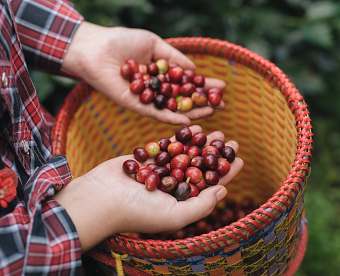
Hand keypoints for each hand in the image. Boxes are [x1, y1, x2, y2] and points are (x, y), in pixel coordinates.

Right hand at [52, 126, 243, 251]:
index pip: (209, 188)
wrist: (102, 197)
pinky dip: (179, 137)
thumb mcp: (176, 216)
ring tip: (217, 133)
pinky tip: (194, 128)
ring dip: (201, 144)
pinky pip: (166, 146)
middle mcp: (170, 188)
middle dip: (215, 155)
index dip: (226, 174)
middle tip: (232, 141)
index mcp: (180, 204)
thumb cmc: (138, 211)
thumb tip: (223, 191)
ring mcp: (157, 172)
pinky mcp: (145, 159)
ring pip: (184, 155)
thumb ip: (201, 205)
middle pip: (199, 168)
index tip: (241, 160)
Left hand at [62, 22, 225, 124]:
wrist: (96, 48)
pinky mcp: (135, 105)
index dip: (204, 85)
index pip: (187, 82)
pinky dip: (171, 118)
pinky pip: (155, 113)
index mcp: (160, 74)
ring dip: (193, 112)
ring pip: (173, 108)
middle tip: (223, 104)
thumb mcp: (154, 44)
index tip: (223, 87)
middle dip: (203, 101)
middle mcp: (155, 89)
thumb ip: (174, 57)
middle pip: (183, 98)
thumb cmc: (122, 41)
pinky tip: (187, 120)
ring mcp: (146, 99)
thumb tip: (194, 69)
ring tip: (213, 112)